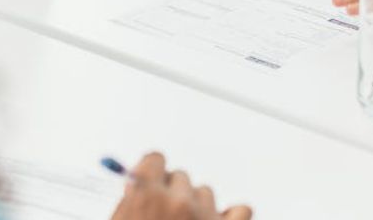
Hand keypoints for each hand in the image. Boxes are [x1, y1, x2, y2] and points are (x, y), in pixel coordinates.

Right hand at [110, 152, 251, 219]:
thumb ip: (130, 201)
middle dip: (173, 192)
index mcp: (148, 194)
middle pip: (181, 176)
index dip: (153, 170)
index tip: (153, 177)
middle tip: (166, 214)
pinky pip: (241, 209)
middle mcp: (178, 201)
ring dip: (198, 206)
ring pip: (206, 192)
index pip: (156, 158)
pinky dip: (232, 215)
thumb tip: (138, 184)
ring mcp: (205, 217)